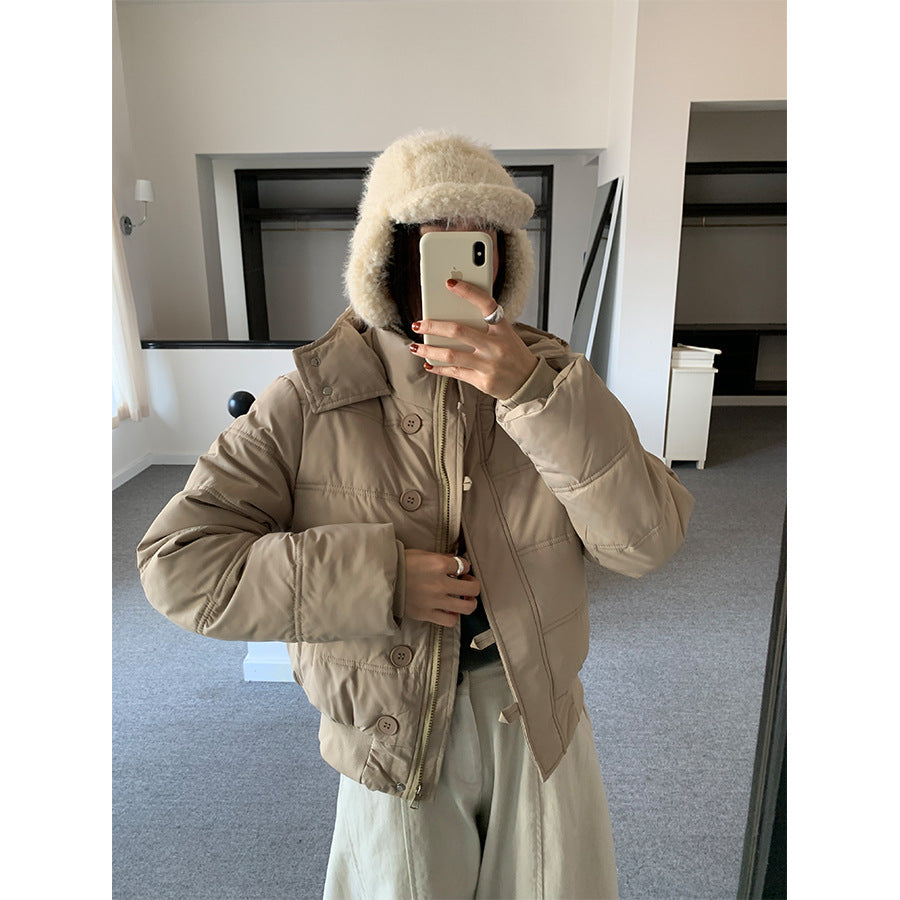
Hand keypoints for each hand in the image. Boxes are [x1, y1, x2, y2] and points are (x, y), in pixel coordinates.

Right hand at [403, 549, 479, 627]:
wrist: (380, 580)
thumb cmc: (399, 564)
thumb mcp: (422, 554)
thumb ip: (441, 559)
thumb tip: (455, 562)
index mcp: (438, 565)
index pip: (464, 565)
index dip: (464, 566)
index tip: (460, 568)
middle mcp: (440, 584)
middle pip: (472, 588)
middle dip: (473, 584)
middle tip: (466, 583)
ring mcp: (435, 601)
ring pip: (467, 607)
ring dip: (469, 602)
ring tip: (465, 599)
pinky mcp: (427, 615)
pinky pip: (450, 620)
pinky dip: (453, 616)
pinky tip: (450, 610)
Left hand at [409, 279, 537, 400]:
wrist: (528, 382)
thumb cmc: (513, 353)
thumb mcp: (506, 334)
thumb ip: (485, 324)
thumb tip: (454, 313)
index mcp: (503, 329)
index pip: (486, 304)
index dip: (468, 291)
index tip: (450, 283)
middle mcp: (496, 346)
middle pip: (458, 331)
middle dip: (433, 326)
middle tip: (418, 323)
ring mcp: (488, 365)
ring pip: (451, 354)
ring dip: (429, 349)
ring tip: (415, 346)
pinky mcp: (482, 381)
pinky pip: (455, 372)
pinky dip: (439, 368)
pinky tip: (428, 363)